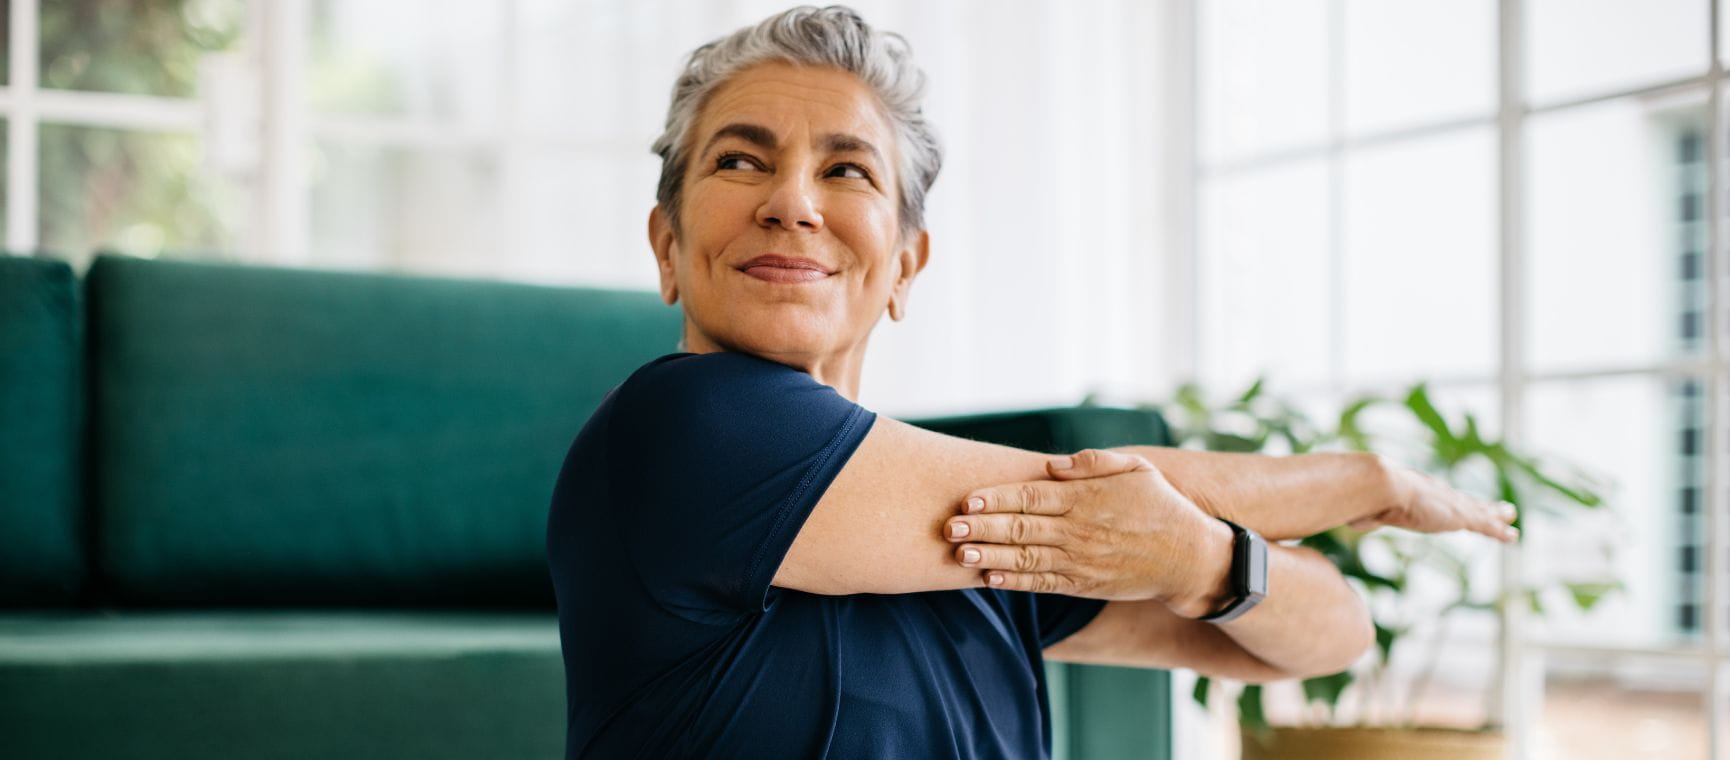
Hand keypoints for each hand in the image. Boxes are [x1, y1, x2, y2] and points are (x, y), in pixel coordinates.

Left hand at [943, 449, 1232, 615]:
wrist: (1190, 558)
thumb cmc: (1160, 505)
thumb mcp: (1136, 468)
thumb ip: (1093, 462)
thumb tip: (1053, 464)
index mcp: (1086, 498)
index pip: (1031, 496)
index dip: (996, 498)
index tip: (968, 500)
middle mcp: (1079, 530)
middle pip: (1021, 528)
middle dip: (982, 528)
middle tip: (948, 527)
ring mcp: (1081, 561)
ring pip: (1026, 559)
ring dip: (990, 557)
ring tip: (959, 554)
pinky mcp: (1084, 585)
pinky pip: (1043, 584)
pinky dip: (1016, 582)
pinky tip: (990, 579)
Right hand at [1352, 458, 1519, 541]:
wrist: (1379, 486)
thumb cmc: (1368, 496)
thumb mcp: (1368, 510)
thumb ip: (1367, 516)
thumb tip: (1355, 520)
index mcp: (1416, 491)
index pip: (1440, 497)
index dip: (1451, 502)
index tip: (1460, 503)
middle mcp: (1436, 493)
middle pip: (1464, 500)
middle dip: (1480, 504)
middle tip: (1496, 506)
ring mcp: (1449, 504)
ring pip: (1480, 510)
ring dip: (1496, 514)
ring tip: (1511, 514)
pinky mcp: (1459, 516)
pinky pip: (1485, 525)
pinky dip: (1499, 531)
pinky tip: (1513, 536)